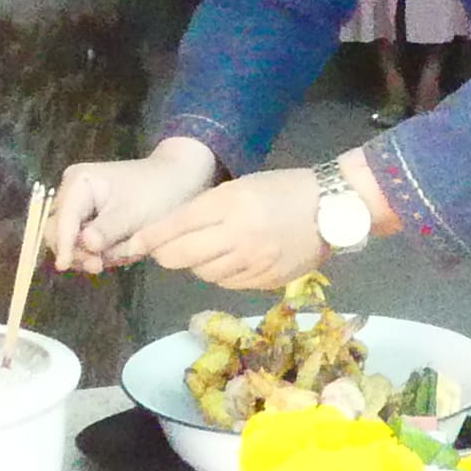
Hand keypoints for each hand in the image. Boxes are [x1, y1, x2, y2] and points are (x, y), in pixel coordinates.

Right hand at [51, 139, 222, 272]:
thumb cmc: (157, 193)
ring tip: (124, 252)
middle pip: (58, 232)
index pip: (61, 219)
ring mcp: (79, 208)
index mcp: (78, 183)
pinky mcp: (89, 221)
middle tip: (100, 265)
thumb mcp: (133, 213)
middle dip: (79, 251)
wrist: (177, 184)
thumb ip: (107, 230)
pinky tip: (124, 249)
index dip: (63, 243)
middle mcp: (72, 193)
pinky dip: (103, 252)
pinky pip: (86, 244)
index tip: (65, 266)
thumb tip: (85, 243)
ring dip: (94, 254)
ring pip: (72, 242)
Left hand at [137, 168, 328, 291]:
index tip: (137, 241)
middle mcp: (239, 234)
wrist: (333, 209)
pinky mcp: (267, 280)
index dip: (151, 236)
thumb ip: (207, 208)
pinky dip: (221, 274)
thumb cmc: (284, 189)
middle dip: (165, 255)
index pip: (177, 224)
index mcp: (230, 203)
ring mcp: (254, 261)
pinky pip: (228, 283)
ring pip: (203, 273)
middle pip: (182, 255)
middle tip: (163, 252)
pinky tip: (230, 261)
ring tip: (205, 252)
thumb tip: (171, 231)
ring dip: (196, 265)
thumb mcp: (241, 187)